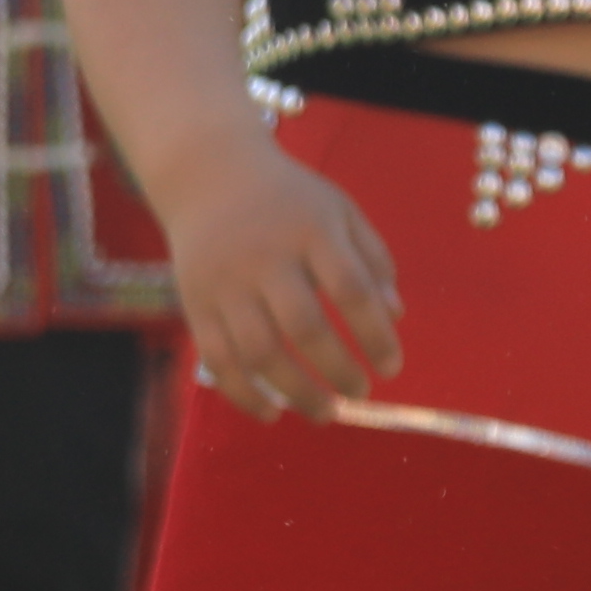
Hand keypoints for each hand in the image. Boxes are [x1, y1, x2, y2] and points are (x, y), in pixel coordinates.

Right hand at [162, 136, 401, 418]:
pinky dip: (243, 395)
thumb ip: (372, 259)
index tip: (391, 367)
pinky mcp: (195, 304)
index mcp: (310, 231)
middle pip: (304, 327)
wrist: (208, 176)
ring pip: (259, 351)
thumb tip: (394, 317)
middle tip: (360, 393)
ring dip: (296, 392)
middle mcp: (265, 258)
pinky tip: (272, 413)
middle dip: (338, 370)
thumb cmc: (288, 200)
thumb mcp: (339, 211)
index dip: (375, 335)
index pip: (350, 290)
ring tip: (325, 413)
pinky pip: (217, 360)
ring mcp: (225, 283)